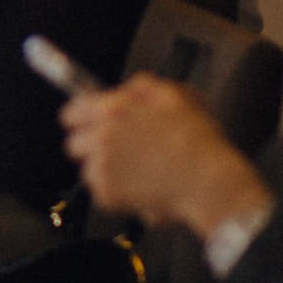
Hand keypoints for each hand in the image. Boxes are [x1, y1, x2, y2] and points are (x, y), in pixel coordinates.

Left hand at [60, 73, 270, 237]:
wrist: (211, 183)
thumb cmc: (199, 143)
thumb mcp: (176, 96)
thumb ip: (143, 86)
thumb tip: (129, 88)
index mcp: (112, 109)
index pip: (71, 112)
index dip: (82, 120)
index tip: (88, 126)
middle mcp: (101, 136)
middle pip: (74, 143)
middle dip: (92, 148)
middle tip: (120, 153)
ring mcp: (101, 165)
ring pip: (89, 169)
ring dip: (107, 172)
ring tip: (139, 173)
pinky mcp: (107, 193)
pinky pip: (103, 193)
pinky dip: (119, 195)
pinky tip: (143, 189)